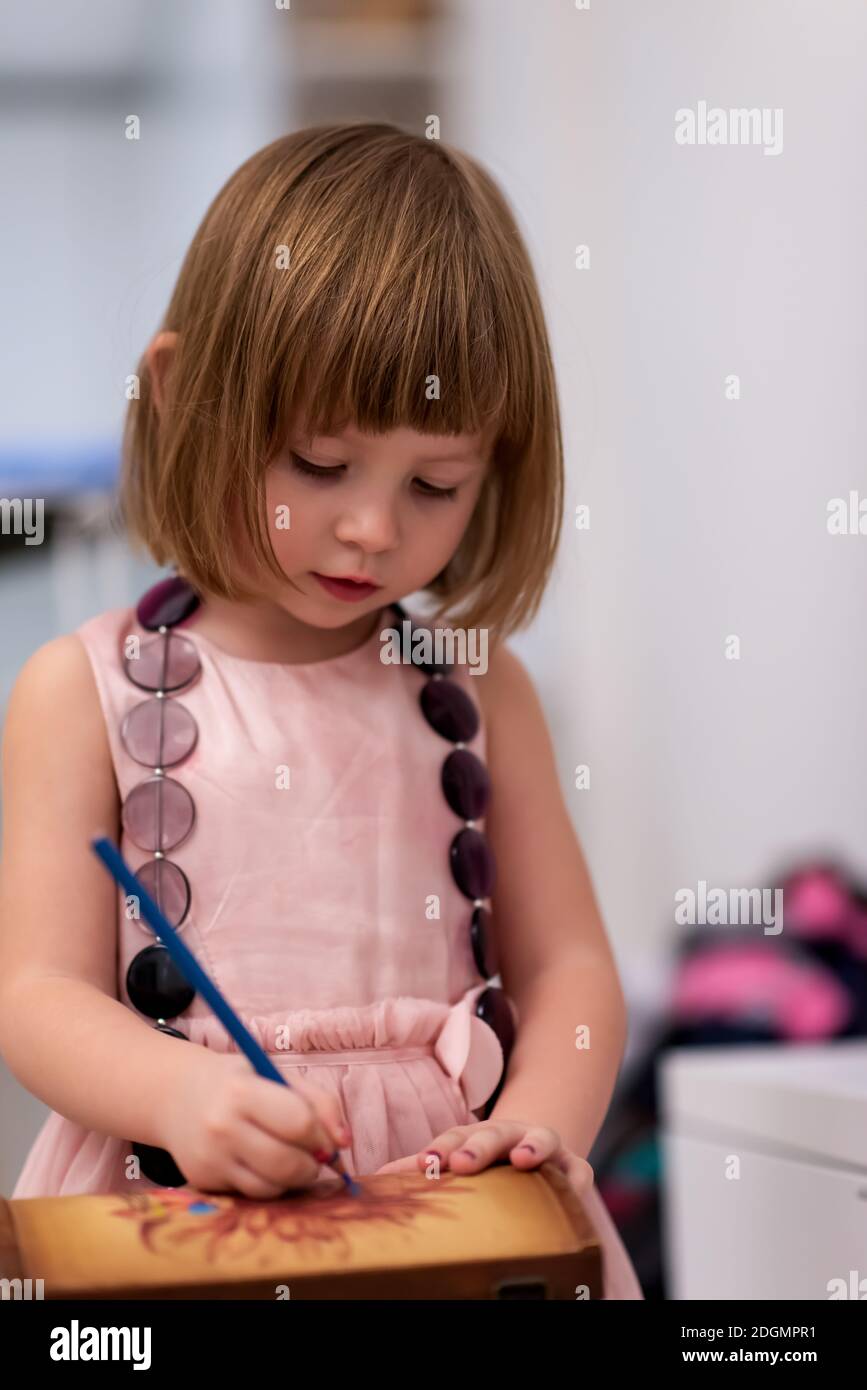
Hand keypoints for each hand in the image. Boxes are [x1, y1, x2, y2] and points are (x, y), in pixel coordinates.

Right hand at [159, 1049, 351, 1198]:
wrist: (176, 1096)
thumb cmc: (239, 1082)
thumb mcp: (277, 1075)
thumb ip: (319, 1102)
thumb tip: (344, 1143)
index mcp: (242, 1091)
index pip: (299, 1123)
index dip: (322, 1136)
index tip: (326, 1138)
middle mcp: (221, 1127)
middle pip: (287, 1164)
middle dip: (312, 1165)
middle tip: (313, 1156)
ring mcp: (210, 1158)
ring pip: (271, 1187)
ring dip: (293, 1179)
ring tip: (289, 1159)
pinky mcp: (204, 1181)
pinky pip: (252, 1195)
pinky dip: (269, 1185)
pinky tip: (264, 1165)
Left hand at [374, 1119, 592, 1192]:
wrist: (536, 1150)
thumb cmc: (489, 1160)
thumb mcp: (458, 1158)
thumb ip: (424, 1168)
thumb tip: (376, 1180)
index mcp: (478, 1134)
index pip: (456, 1137)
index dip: (440, 1149)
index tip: (424, 1164)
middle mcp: (511, 1134)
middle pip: (493, 1134)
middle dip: (477, 1146)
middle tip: (460, 1163)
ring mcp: (545, 1146)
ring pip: (541, 1139)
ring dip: (532, 1146)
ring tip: (522, 1160)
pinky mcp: (575, 1167)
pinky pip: (579, 1172)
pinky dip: (575, 1179)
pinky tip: (571, 1189)